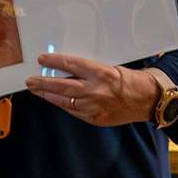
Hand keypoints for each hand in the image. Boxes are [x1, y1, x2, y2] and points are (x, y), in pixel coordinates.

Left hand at [25, 53, 162, 127]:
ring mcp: (94, 107)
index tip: (42, 59)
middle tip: (30, 80)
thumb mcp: (111, 68)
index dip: (54, 61)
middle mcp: (96, 91)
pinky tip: (54, 99)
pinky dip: (62, 104)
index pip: (71, 64)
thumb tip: (67, 68)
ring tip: (36, 89)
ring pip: (64, 100)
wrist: (147, 101)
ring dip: (48, 95)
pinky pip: (72, 110)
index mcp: (101, 73)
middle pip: (62, 86)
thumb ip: (90, 70)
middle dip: (43, 83)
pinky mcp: (94, 119)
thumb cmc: (131, 81)